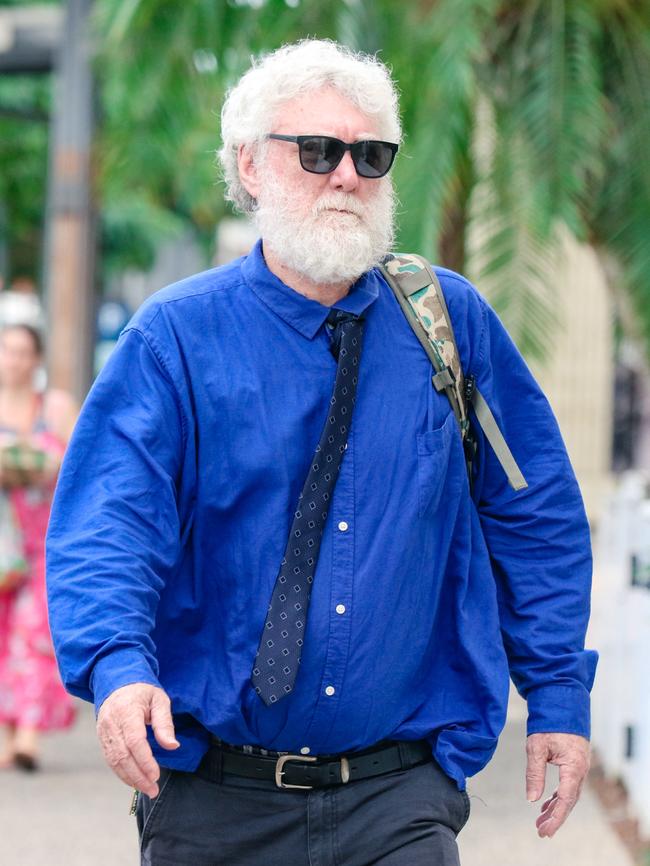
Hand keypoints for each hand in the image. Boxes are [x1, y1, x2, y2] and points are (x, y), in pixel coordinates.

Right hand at [96, 683, 178, 797]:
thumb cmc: (142, 690)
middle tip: (153, 789)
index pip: (134, 741)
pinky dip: (122, 773)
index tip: (156, 774)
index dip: (144, 760)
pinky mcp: (102, 739)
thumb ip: (165, 723)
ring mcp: (104, 732)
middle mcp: (111, 723)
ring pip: (114, 761)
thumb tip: (172, 746)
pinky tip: (134, 780)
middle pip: (123, 755)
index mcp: (127, 711)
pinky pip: (110, 760)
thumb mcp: (159, 699)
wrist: (117, 682)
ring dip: (130, 778)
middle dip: (138, 776)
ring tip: (147, 789)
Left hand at [526, 732, 589, 837]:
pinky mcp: (575, 763)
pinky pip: (568, 786)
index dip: (555, 817)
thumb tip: (531, 799)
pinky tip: (546, 804)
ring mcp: (579, 767)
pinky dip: (557, 796)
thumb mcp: (536, 747)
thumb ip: (534, 773)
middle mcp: (580, 770)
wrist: (562, 703)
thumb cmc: (548, 723)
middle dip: (555, 817)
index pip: (565, 799)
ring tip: (540, 821)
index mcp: (573, 767)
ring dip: (555, 808)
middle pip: (569, 801)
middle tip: (541, 831)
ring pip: (569, 794)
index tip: (544, 830)